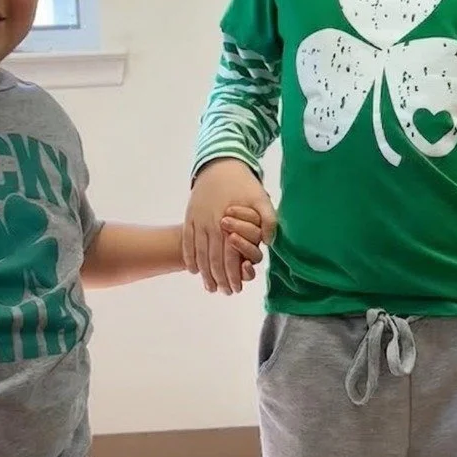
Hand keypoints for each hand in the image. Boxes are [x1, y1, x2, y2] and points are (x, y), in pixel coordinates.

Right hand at [183, 159, 276, 294]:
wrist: (219, 164)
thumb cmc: (244, 183)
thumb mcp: (261, 198)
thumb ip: (268, 220)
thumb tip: (268, 243)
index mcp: (228, 224)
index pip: (228, 258)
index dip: (232, 275)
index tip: (235, 289)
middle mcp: (210, 225)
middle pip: (212, 259)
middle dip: (218, 278)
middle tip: (223, 292)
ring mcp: (198, 221)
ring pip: (198, 253)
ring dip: (204, 272)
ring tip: (209, 286)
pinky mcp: (190, 216)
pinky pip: (187, 241)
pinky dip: (189, 257)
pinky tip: (192, 269)